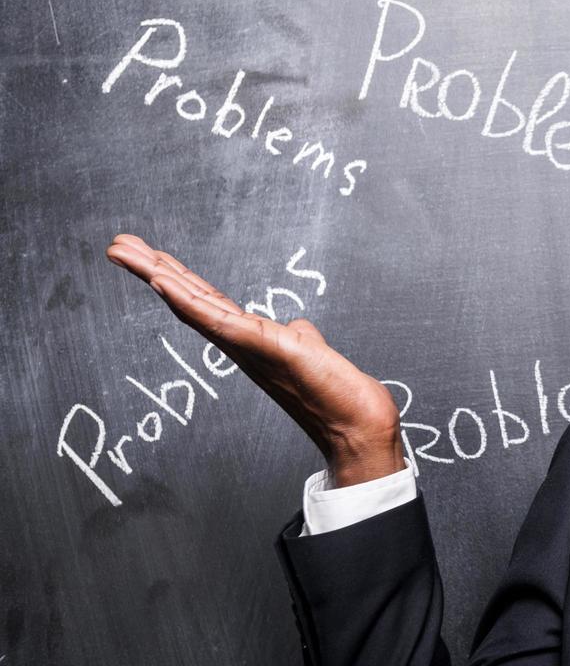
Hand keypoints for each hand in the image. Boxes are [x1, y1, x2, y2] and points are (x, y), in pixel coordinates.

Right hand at [105, 233, 404, 485]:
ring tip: (126, 252)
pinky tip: (164, 281)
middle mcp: (239, 343)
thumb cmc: (334, 392)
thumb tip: (296, 326)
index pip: (206, 301)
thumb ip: (296, 336)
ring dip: (159, 276)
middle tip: (118, 244)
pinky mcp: (264, 346)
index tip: (148, 254)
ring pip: (194, 305)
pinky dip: (189, 301)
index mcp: (248, 339)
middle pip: (189, 299)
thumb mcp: (310, 350)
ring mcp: (247, 346)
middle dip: (152, 269)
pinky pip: (219, 320)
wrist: (356, 422)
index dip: (176, 277)